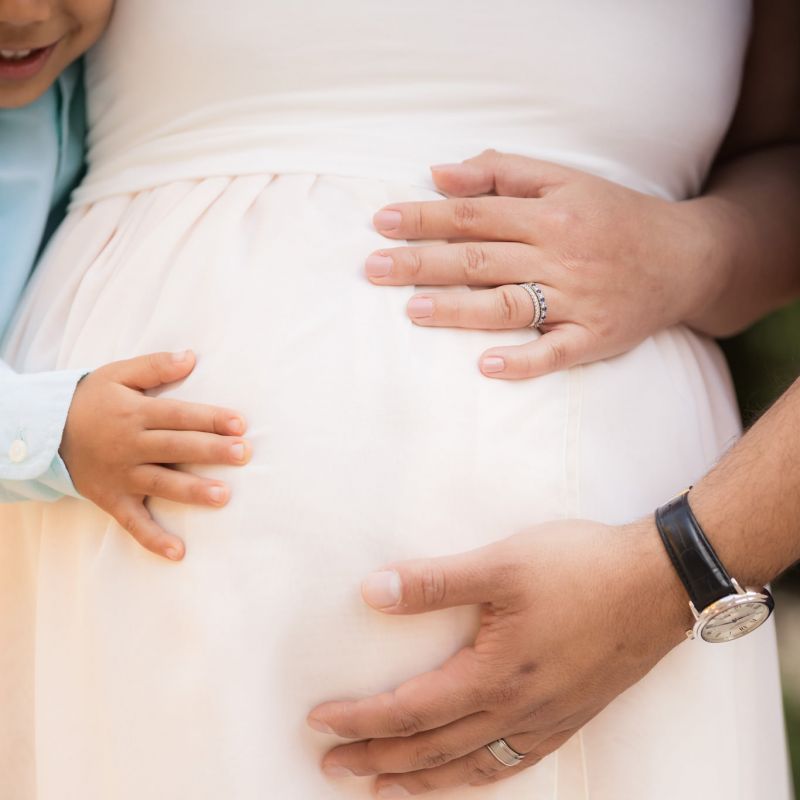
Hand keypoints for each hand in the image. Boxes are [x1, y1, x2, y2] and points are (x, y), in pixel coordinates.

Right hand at [59, 350, 250, 560]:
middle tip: (244, 454)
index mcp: (136, 413)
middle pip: (177, 447)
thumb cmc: (91, 400)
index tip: (240, 424)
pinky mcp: (112, 499)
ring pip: (162, 483)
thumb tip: (191, 357)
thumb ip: (155, 366)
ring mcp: (121, 475)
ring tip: (223, 496)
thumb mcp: (118, 374)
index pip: (179, 416)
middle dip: (211, 450)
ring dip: (192, 491)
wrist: (44, 432)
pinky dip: (154, 538)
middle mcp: (130, 445)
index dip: (210, 419)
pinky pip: (133, 522)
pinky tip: (179, 552)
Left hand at [308, 520, 687, 795]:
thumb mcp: (501, 564)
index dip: (359, 720)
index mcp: (493, 676)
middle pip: (432, 750)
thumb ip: (434, 582)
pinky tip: (468, 773)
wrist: (658, 584)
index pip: (409, 711)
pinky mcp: (571, 716)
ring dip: (422, 782)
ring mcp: (547, 720)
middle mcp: (517, 711)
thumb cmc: (580, 569)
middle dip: (377, 762)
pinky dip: (477, 777)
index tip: (319, 723)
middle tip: (332, 768)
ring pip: (471, 768)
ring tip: (385, 791)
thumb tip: (372, 592)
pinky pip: (513, 763)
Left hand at [366, 149, 723, 378]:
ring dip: (458, 308)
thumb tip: (440, 173)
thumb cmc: (615, 216)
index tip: (382, 223)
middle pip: (479, 259)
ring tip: (413, 309)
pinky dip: (524, 362)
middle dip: (422, 262)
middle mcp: (561, 256)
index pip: (474, 215)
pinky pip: (556, 354)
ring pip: (509, 305)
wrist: (686, 258)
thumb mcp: (567, 180)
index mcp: (551, 214)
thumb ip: (504, 173)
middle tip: (373, 268)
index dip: (425, 218)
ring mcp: (578, 300)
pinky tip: (487, 366)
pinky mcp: (595, 337)